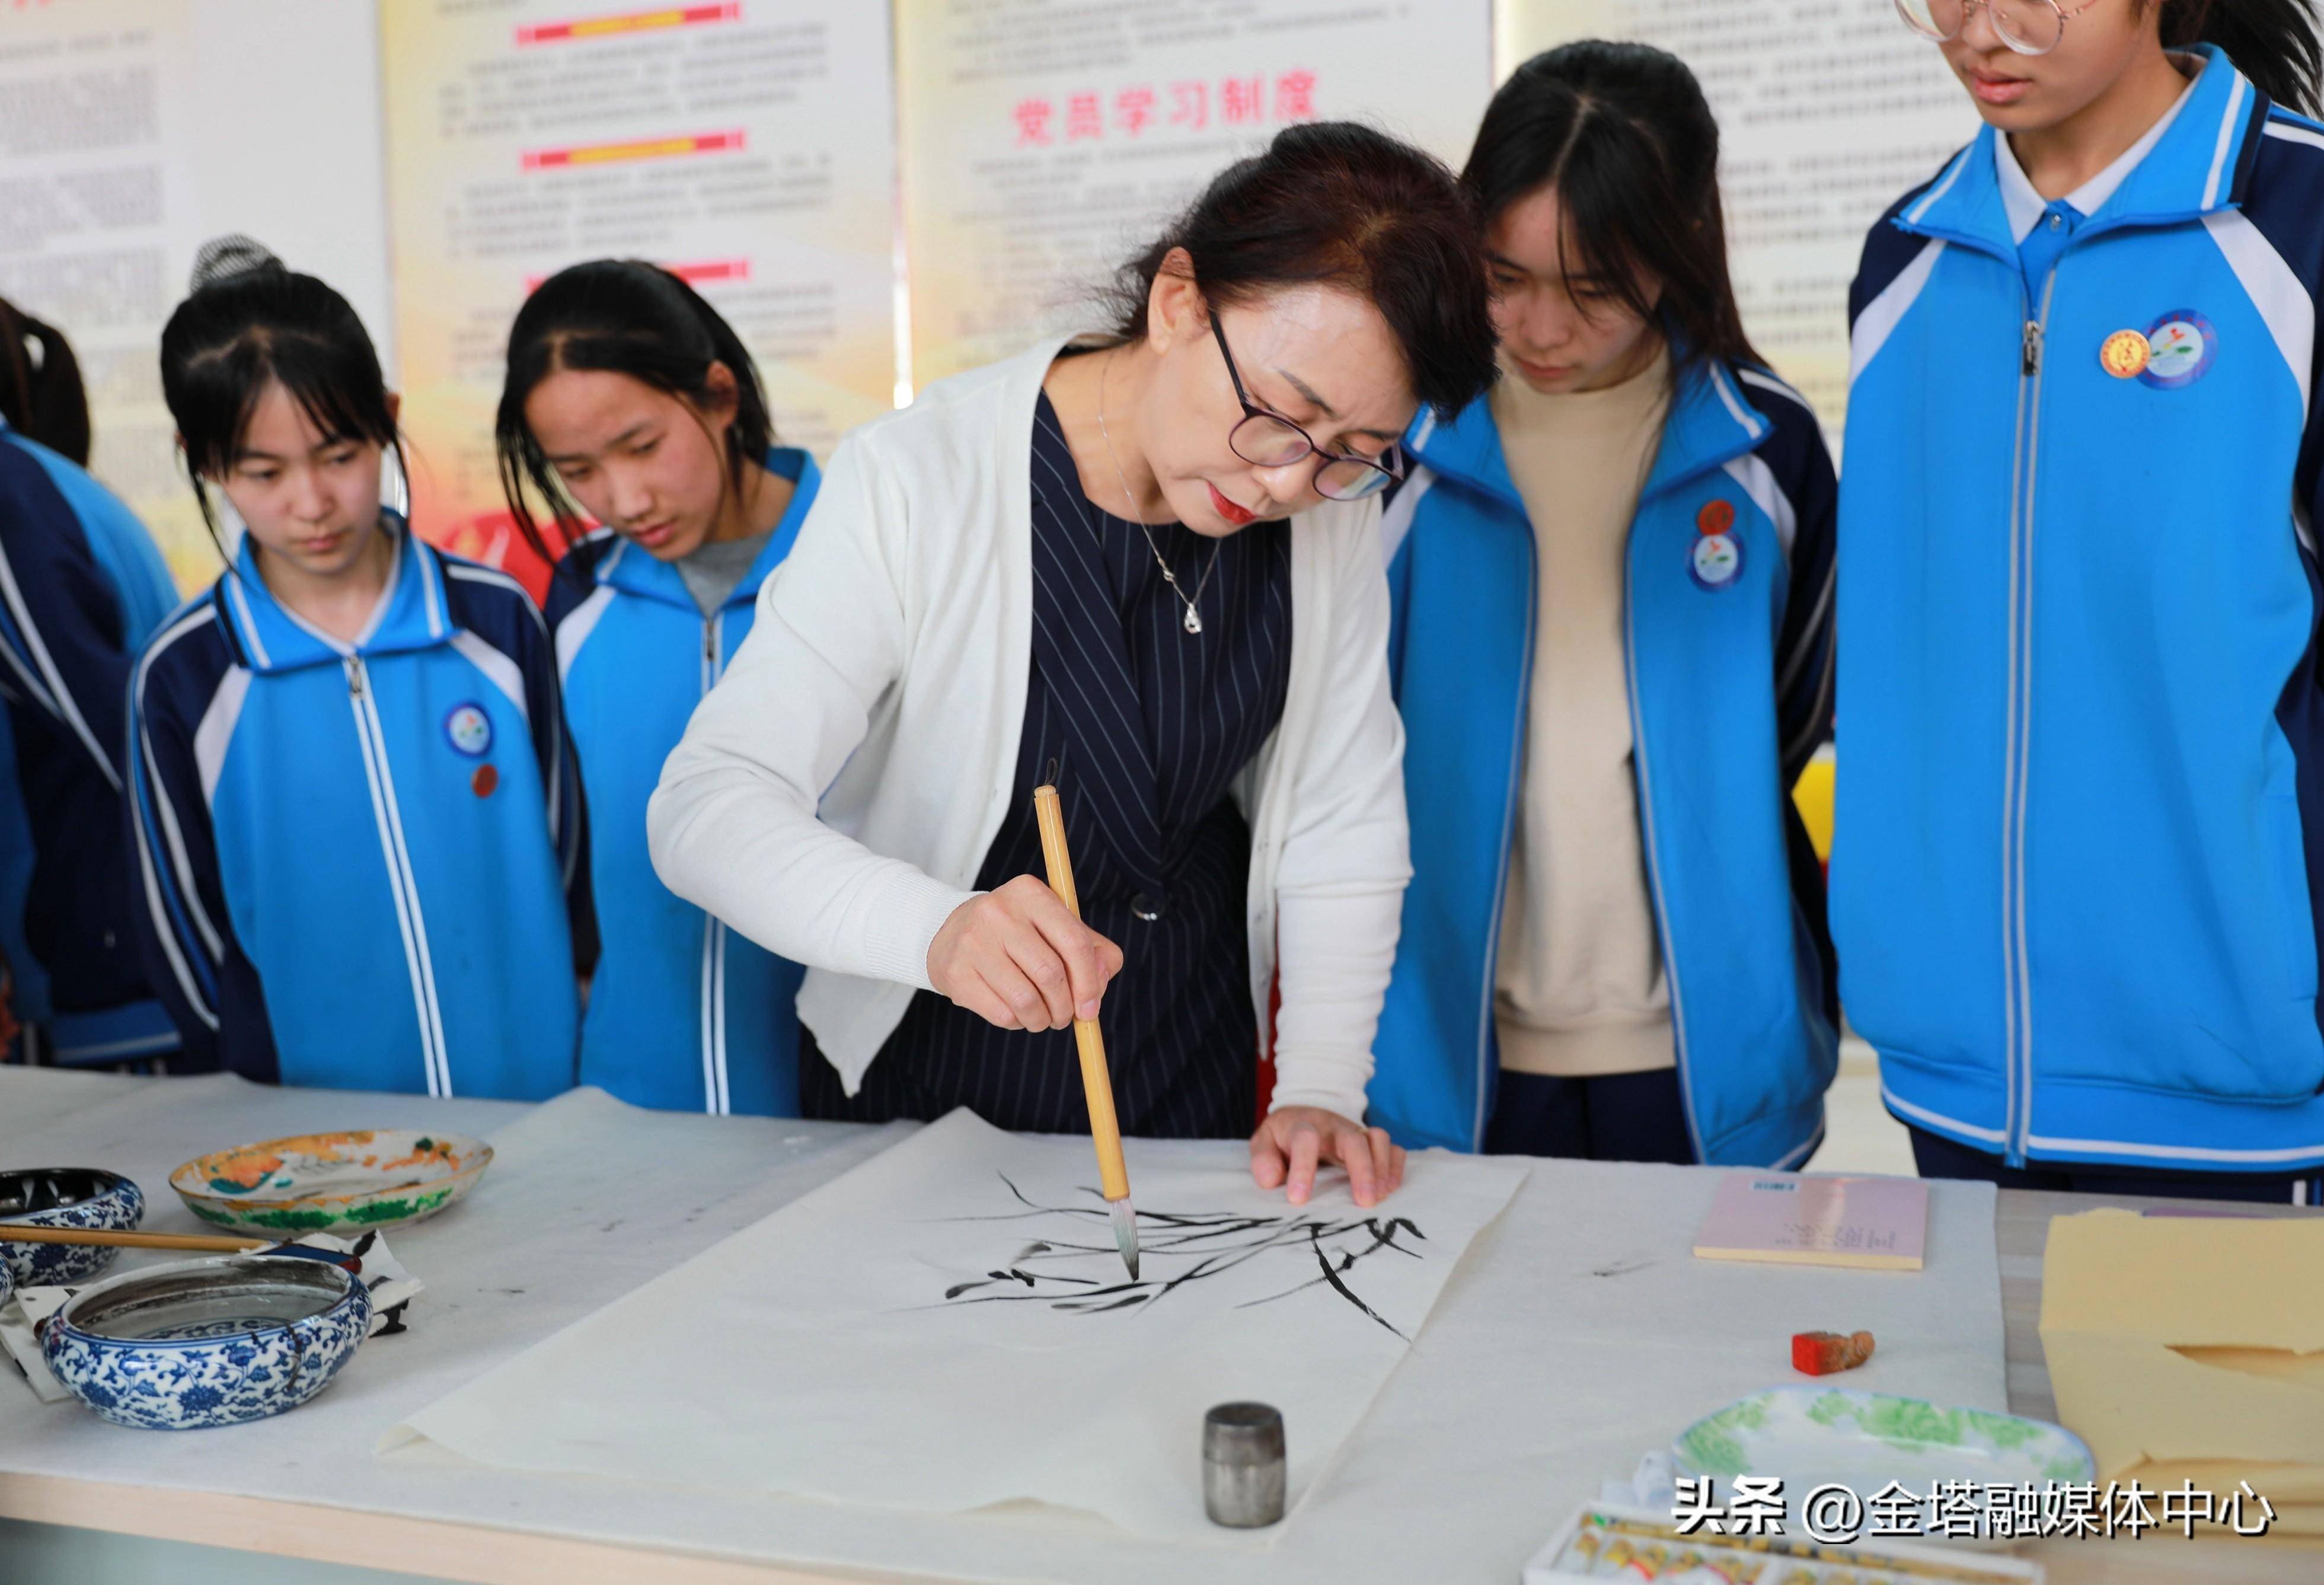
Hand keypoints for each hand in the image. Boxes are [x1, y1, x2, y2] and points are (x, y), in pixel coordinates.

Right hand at [927, 875, 1123, 1031]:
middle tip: (1064, 1017)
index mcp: (1031, 893)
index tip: (1090, 1007)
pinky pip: (1000, 1014)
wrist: (952, 931)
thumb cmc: (1020, 934)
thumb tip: (1098, 986)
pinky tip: (1016, 1013)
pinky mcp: (956, 972)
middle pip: (1050, 973)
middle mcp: (999, 911)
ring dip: (1042, 1020)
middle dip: (1065, 1007)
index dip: (1089, 982)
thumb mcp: (1059, 928)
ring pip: (1025, 1000)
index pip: (1073, 941)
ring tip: (1042, 1018)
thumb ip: (1094, 952)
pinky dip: (1017, 1023)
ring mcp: (973, 941)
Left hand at [1249, 1106, 1405, 1208]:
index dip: (1303, 1168)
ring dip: (1382, 1168)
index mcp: (1303, 1126)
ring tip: (1379, 1197)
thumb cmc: (1284, 1135)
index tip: (1298, 1199)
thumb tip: (1272, 1181)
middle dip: (1361, 1170)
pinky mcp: (1371, 1141)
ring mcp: (1356, 1132)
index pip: (1305, 1139)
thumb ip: (1263, 1159)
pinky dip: (1396, 1167)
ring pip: (1378, 1139)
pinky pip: (1393, 1147)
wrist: (1305, 1110)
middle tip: (1364, 1202)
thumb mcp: (1264, 1141)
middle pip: (1353, 1140)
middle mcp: (1334, 1127)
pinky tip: (1390, 1189)